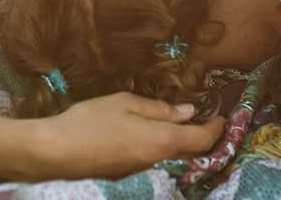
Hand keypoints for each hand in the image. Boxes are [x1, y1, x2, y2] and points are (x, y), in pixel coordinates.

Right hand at [25, 92, 223, 179]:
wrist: (57, 152)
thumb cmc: (89, 122)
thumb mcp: (123, 104)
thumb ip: (158, 109)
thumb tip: (187, 111)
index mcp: (162, 140)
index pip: (203, 138)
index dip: (217, 128)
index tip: (223, 116)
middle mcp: (159, 161)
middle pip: (194, 153)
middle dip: (206, 139)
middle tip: (208, 122)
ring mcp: (144, 172)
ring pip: (176, 158)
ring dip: (183, 144)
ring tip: (181, 126)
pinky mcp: (130, 175)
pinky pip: (158, 162)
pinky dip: (164, 150)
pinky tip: (153, 138)